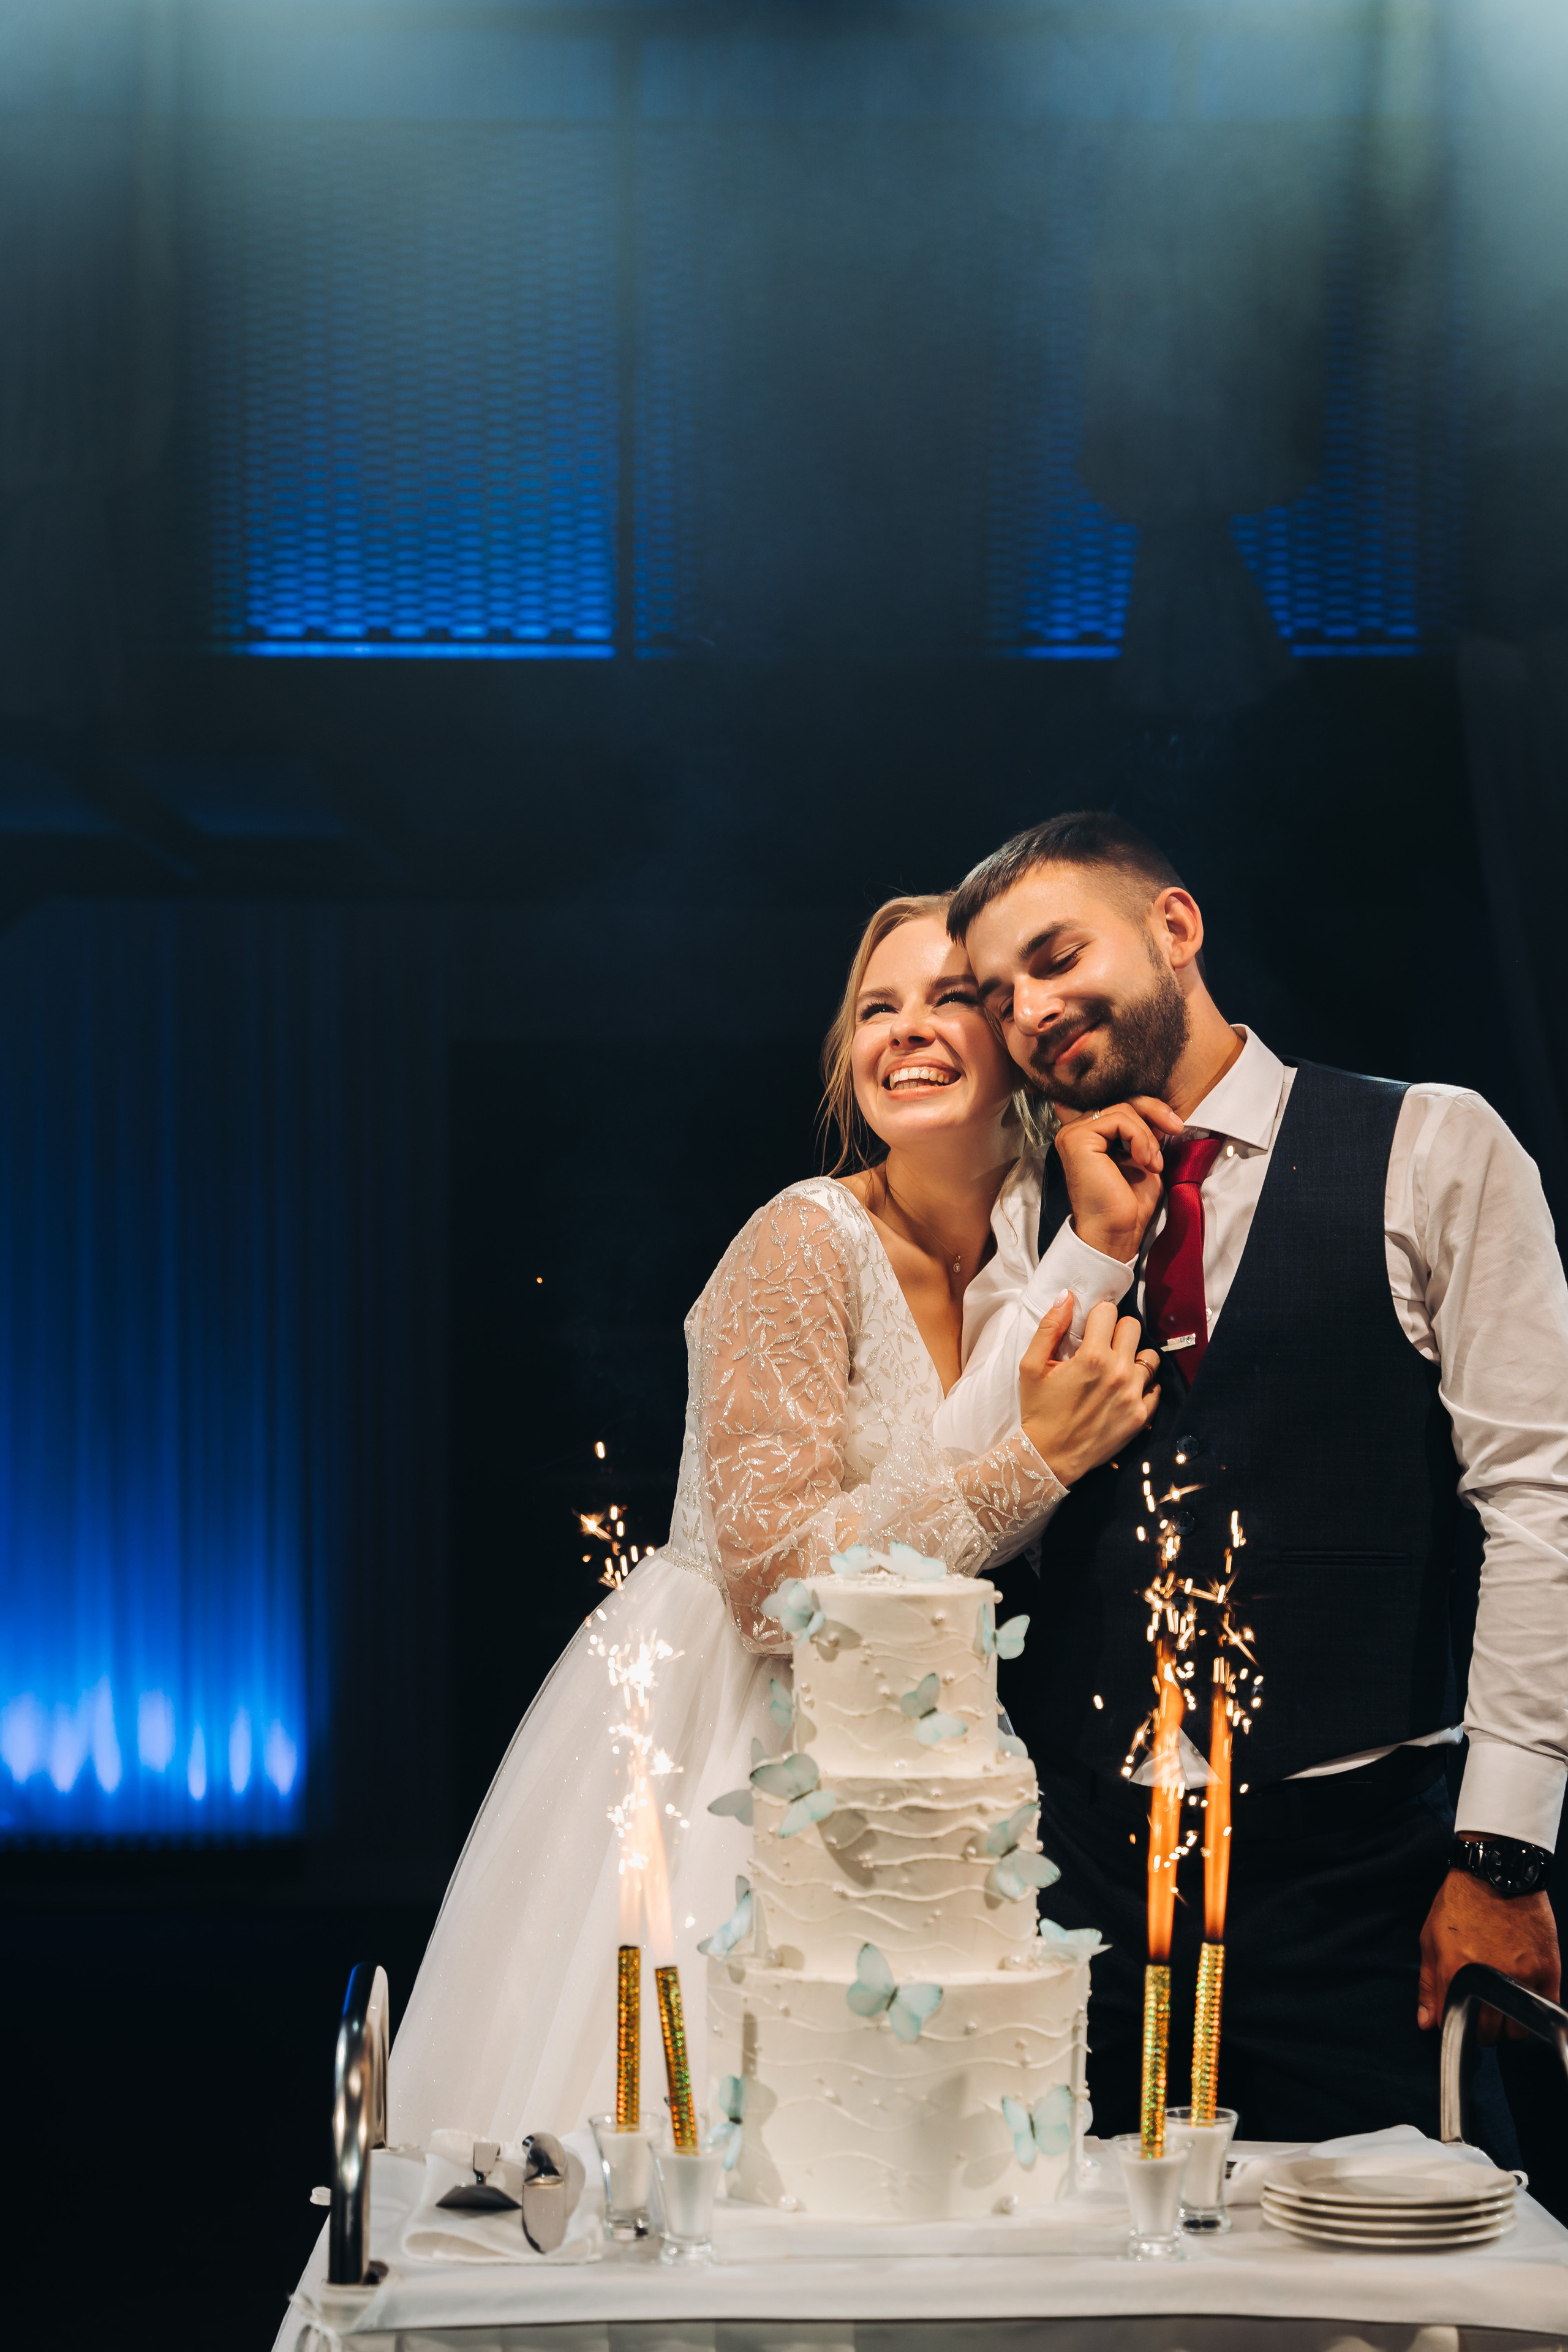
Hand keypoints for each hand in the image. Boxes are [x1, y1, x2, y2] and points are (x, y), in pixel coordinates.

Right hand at [1019, 1296, 1161, 1486]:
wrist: (1049, 1457)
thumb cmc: (1038, 1410)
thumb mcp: (1031, 1366)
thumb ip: (1049, 1327)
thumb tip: (1066, 1296)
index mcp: (1092, 1357)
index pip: (1108, 1311)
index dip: (1096, 1315)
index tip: (1089, 1327)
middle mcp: (1118, 1372)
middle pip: (1133, 1327)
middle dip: (1116, 1330)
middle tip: (1101, 1345)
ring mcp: (1133, 1395)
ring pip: (1149, 1356)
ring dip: (1133, 1356)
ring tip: (1115, 1368)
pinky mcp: (1141, 1416)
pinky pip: (1156, 1387)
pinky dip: (1143, 1385)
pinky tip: (1124, 1389)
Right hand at [1055, 1096, 1184, 1260]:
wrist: (1117, 1232)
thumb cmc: (1130, 1203)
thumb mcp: (1143, 1157)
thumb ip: (1142, 1133)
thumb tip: (1154, 1109)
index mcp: (1089, 1135)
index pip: (1119, 1103)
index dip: (1147, 1108)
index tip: (1171, 1127)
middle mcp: (1076, 1130)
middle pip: (1122, 1100)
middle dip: (1155, 1111)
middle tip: (1176, 1129)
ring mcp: (1073, 1133)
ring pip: (1123, 1109)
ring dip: (1148, 1136)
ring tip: (1153, 1163)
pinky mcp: (1078, 1139)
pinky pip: (1119, 1119)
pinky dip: (1140, 1138)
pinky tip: (1144, 1161)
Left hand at [1416, 1869, 1560, 2042]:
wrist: (1496, 1872)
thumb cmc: (1460, 1902)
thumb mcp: (1430, 1938)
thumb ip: (1427, 1984)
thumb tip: (1426, 2024)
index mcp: (1455, 1972)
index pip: (1453, 2023)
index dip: (1454, 2024)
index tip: (1458, 2018)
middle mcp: (1488, 1979)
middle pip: (1487, 2034)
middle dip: (1481, 2028)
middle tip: (1481, 2010)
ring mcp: (1522, 1977)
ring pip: (1517, 2031)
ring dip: (1509, 2024)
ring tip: (1502, 2005)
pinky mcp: (1547, 1971)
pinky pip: (1544, 2011)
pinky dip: (1534, 2013)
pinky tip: (1523, 1999)